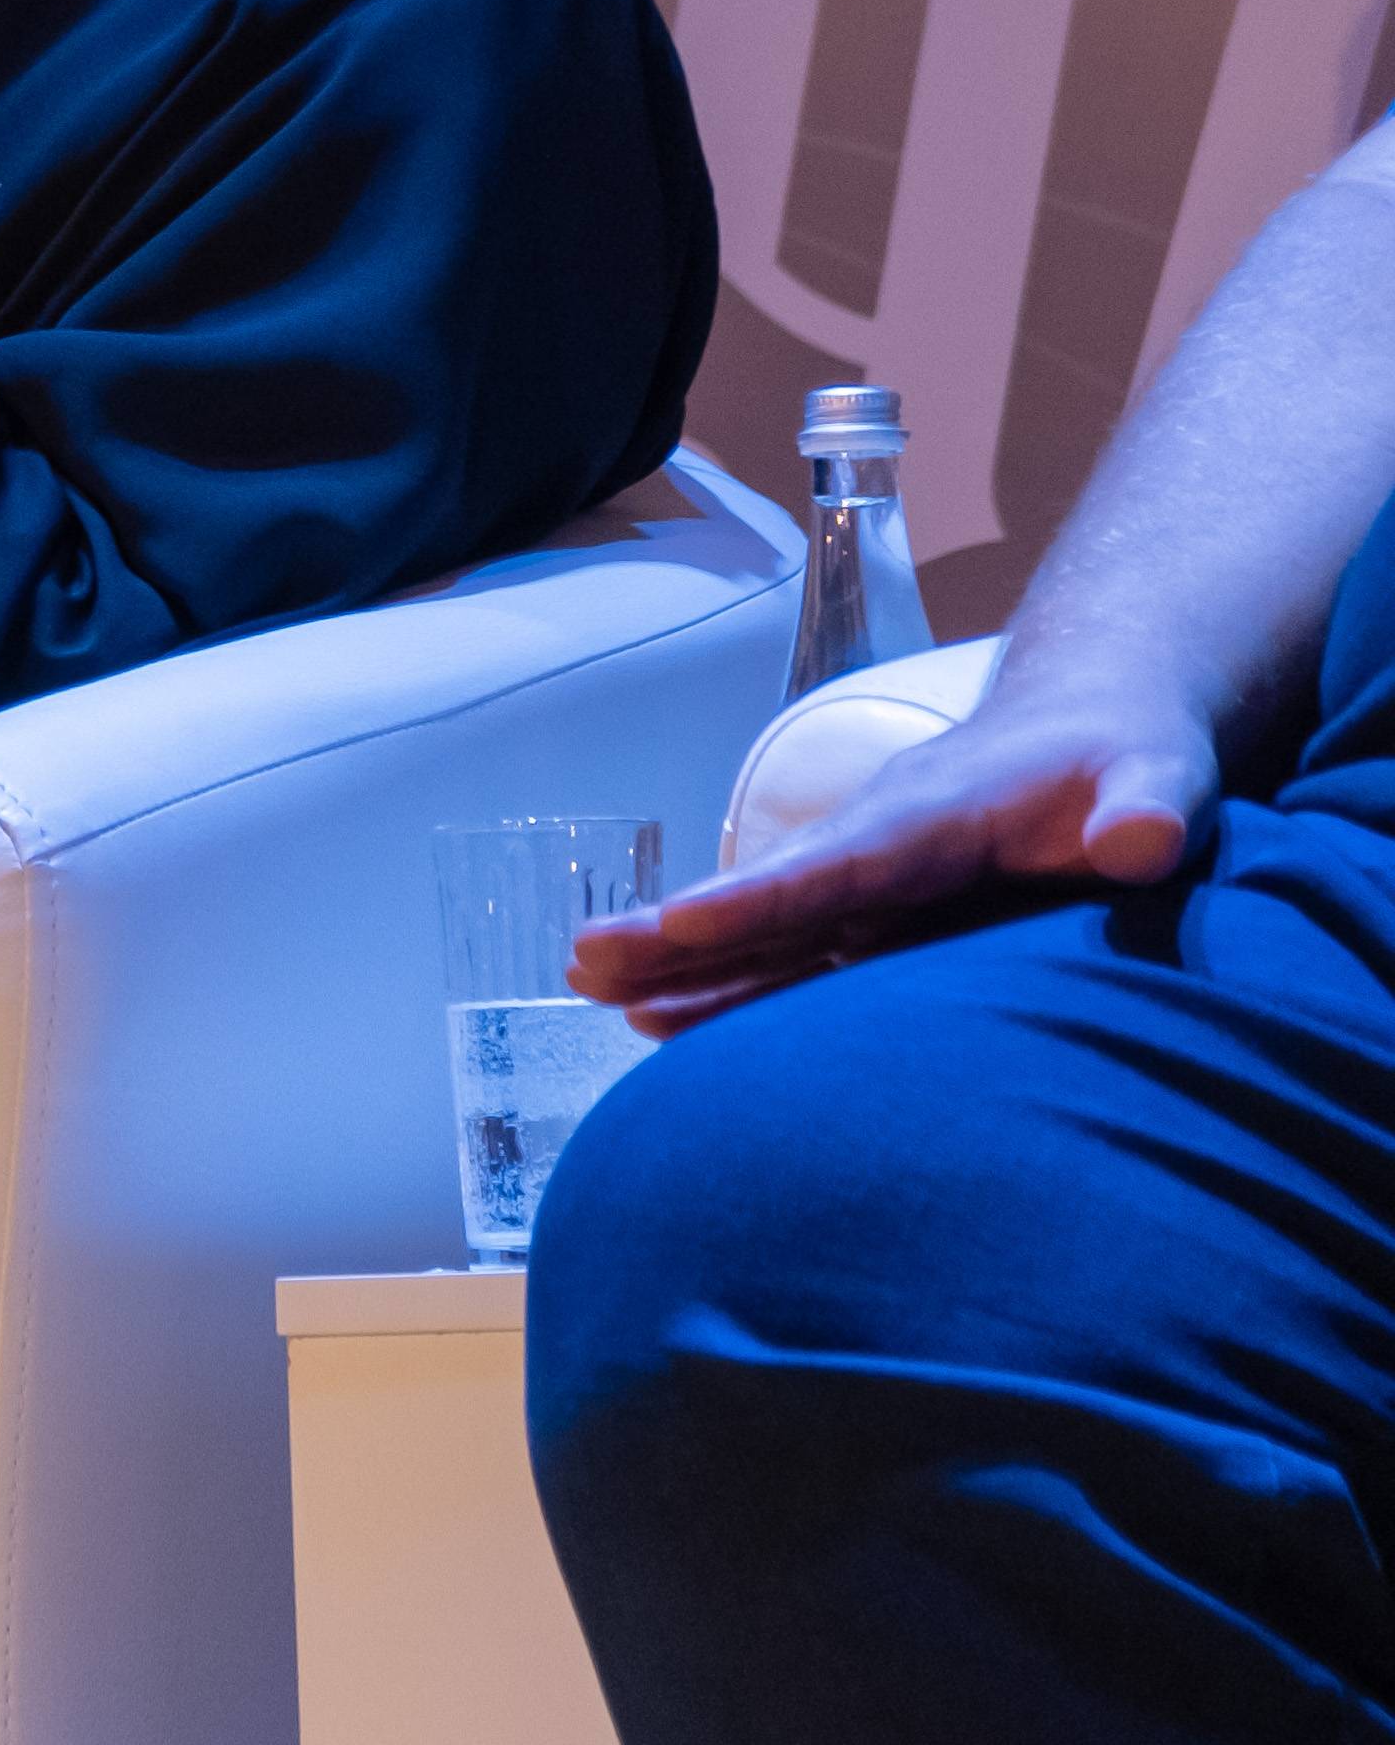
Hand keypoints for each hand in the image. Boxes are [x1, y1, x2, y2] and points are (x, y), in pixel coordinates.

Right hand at [568, 674, 1220, 1029]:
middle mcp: (877, 849)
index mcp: (930, 820)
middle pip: (768, 899)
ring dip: (684, 962)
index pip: (834, 867)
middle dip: (676, 932)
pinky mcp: (883, 917)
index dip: (758, 897)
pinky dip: (730, 981)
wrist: (1094, 726)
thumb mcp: (1159, 772)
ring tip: (595, 994)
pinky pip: (794, 953)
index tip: (679, 923)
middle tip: (584, 963)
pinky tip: (670, 1018)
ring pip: (767, 931)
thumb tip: (1139, 842)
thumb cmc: (1129, 758)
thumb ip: (1151, 803)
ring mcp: (872, 885)